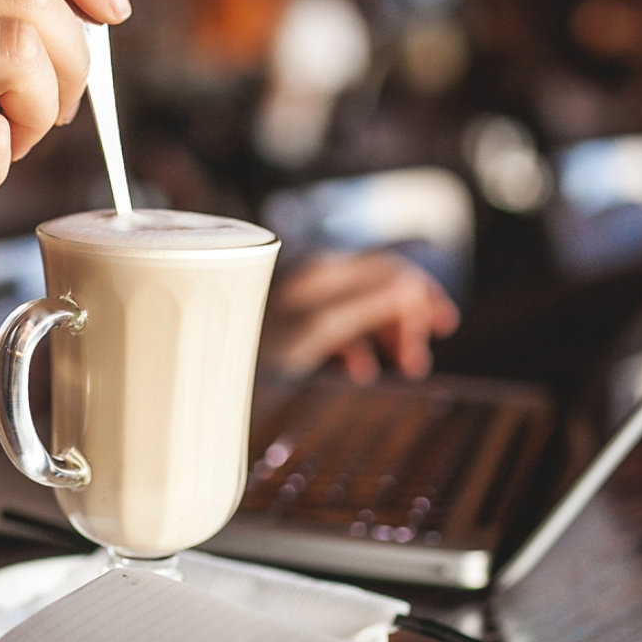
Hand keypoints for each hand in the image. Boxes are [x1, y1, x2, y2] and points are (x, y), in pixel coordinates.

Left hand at [259, 252, 460, 381]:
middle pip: (379, 286)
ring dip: (387, 333)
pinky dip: (357, 344)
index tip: (443, 328)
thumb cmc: (248, 351)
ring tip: (400, 368)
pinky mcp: (288, 322)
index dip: (423, 295)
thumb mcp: (313, 333)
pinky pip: (336, 324)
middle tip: (417, 363)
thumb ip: (364, 306)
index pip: (391, 269)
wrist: (198, 372)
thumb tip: (411, 286)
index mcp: (322, 273)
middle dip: (406, 320)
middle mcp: (312, 278)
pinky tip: (359, 370)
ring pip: (360, 307)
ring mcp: (299, 299)